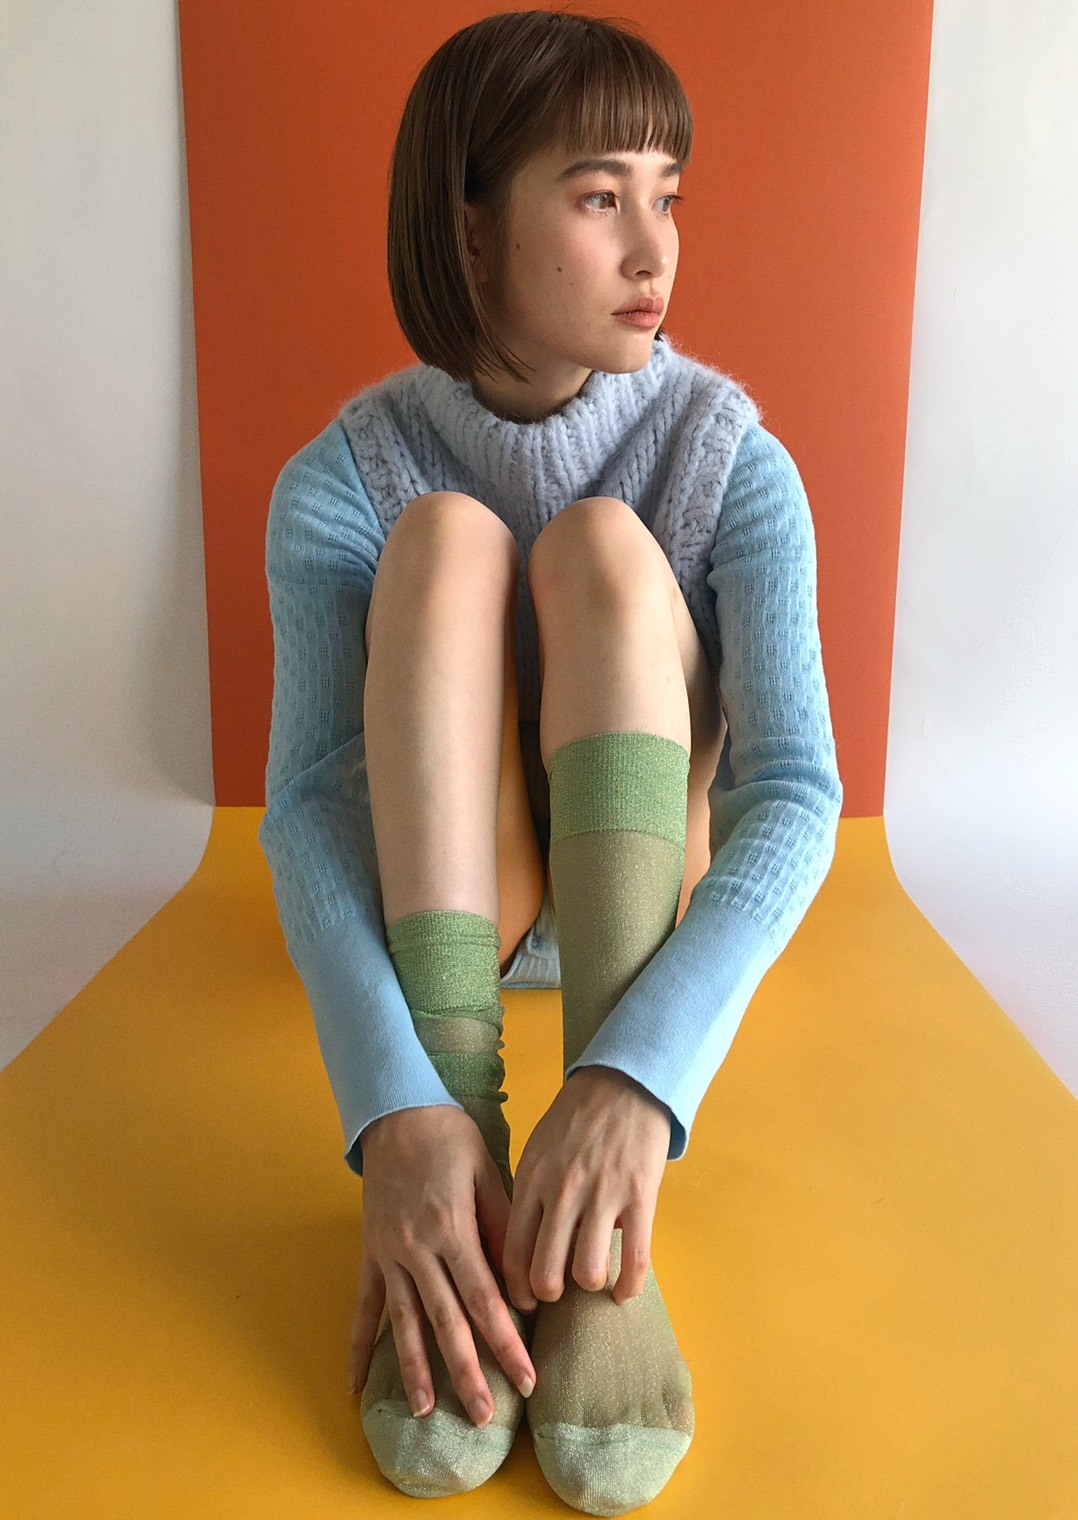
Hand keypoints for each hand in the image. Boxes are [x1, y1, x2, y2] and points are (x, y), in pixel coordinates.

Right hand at [348, 1105, 536, 1425]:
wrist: (396, 1111)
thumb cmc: (450, 1138)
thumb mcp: (487, 1172)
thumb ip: (502, 1228)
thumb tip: (524, 1286)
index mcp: (452, 1228)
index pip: (485, 1299)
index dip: (506, 1343)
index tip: (526, 1378)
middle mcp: (417, 1249)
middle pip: (445, 1322)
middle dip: (467, 1372)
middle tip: (485, 1416)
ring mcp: (388, 1254)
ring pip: (403, 1323)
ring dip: (415, 1370)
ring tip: (427, 1412)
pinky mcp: (369, 1253)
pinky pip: (363, 1306)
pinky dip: (358, 1347)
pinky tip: (355, 1384)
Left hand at [502, 1066, 671, 1312]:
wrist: (624, 1083)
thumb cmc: (577, 1118)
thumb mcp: (538, 1149)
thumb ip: (531, 1194)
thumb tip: (525, 1245)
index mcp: (533, 1180)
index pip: (513, 1252)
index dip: (517, 1289)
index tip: (525, 1300)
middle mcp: (563, 1192)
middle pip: (546, 1272)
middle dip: (550, 1295)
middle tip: (558, 1293)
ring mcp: (602, 1196)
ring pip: (588, 1272)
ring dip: (589, 1286)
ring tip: (592, 1280)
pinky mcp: (640, 1197)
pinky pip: (635, 1259)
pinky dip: (629, 1286)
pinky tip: (624, 1291)